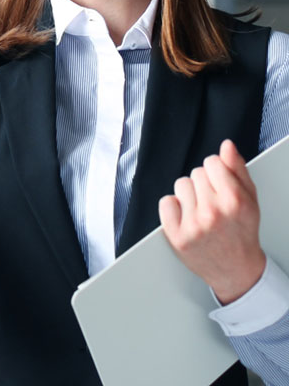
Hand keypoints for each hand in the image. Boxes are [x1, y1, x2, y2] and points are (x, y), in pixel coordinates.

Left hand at [159, 139, 266, 304]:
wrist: (237, 270)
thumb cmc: (242, 231)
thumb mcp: (250, 199)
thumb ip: (238, 169)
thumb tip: (226, 145)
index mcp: (234, 201)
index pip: (212, 162)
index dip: (215, 171)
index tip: (219, 184)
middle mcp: (213, 212)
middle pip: (195, 172)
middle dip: (203, 184)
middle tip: (212, 203)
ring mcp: (193, 225)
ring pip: (180, 185)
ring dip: (188, 195)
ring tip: (201, 211)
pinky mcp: (177, 236)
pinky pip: (166, 202)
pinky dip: (173, 208)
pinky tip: (186, 218)